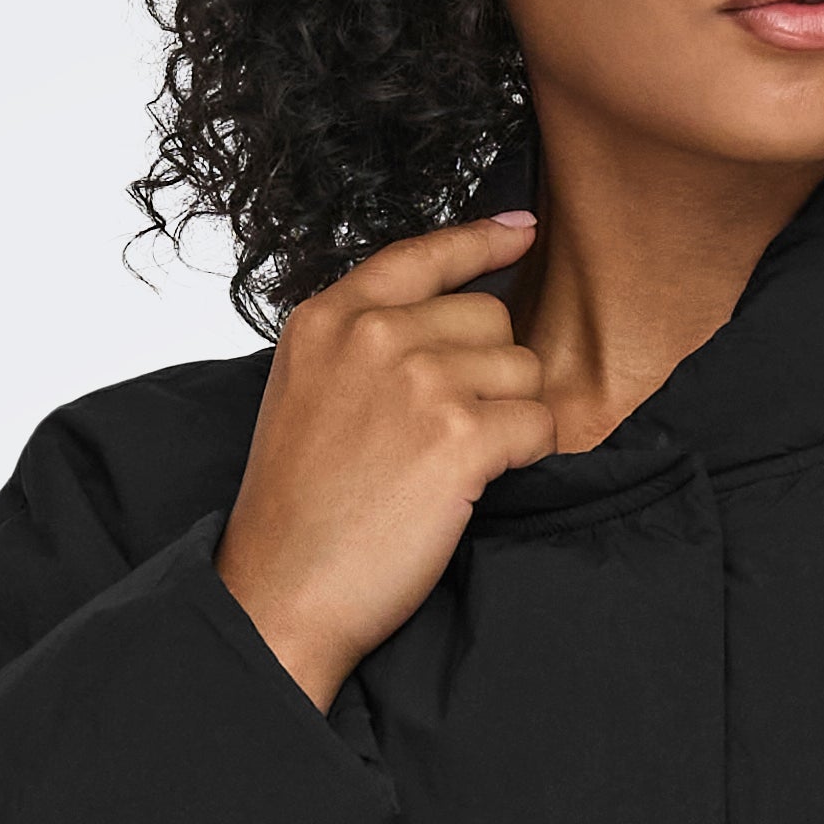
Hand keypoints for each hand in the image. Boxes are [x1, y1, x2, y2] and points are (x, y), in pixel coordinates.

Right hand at [214, 212, 555, 706]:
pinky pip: (539, 423)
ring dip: (510, 419)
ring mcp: (418, 382)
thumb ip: (361, 346)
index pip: (422, 256)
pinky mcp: (460, 437)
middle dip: (491, 373)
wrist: (284, 592)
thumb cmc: (297, 512)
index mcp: (328, 319)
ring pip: (522, 370)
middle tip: (451, 433)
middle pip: (490, 317)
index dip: (482, 241)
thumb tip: (441, 323)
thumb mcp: (306, 395)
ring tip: (457, 465)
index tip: (522, 232)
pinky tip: (481, 483)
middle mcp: (373, 336)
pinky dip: (528, 456)